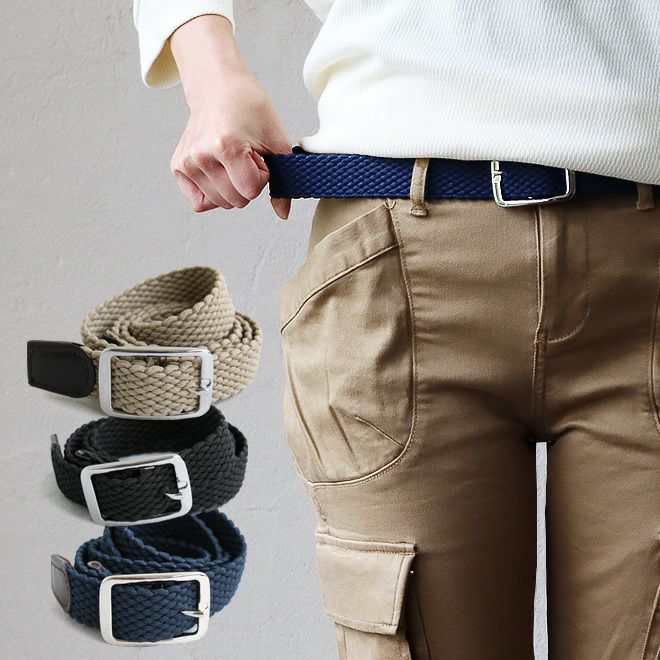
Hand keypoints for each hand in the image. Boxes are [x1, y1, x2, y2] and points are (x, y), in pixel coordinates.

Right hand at [170, 15, 290, 217]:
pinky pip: (199, 203)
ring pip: (220, 203)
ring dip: (232, 188)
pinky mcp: (177, 167)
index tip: (257, 155)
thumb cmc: (248, 108)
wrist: (217, 86)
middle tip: (245, 156)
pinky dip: (213, 194)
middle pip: (236, 201)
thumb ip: (284, 179)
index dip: (261, 176)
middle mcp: (200, 156)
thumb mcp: (277, 140)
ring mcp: (186, 163)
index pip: (251, 190)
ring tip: (232, 160)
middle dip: (247, 183)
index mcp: (226, 146)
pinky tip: (218, 173)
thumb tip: (282, 214)